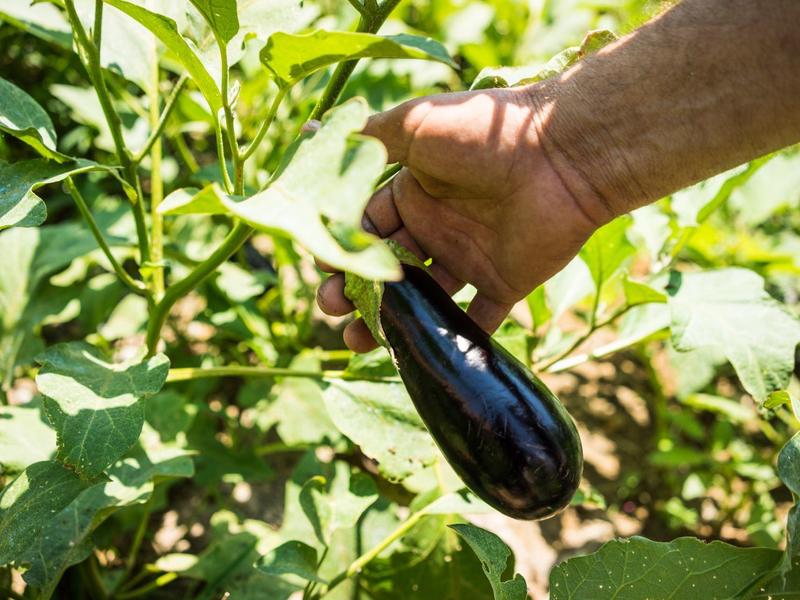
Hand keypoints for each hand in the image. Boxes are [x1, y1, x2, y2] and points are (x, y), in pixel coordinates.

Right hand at [317, 86, 609, 351]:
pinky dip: (453, 338)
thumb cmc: (481, 134)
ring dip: (391, 320)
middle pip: (390, 266)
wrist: (559, 153)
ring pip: (423, 297)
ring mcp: (470, 256)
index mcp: (416, 191)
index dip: (344, 247)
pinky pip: (477, 319)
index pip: (369, 226)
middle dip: (358, 288)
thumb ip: (369, 138)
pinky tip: (418, 355)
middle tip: (331, 308)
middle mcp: (440, 226)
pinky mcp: (504, 282)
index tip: (323, 268)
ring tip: (358, 340)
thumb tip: (317, 132)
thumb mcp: (415, 126)